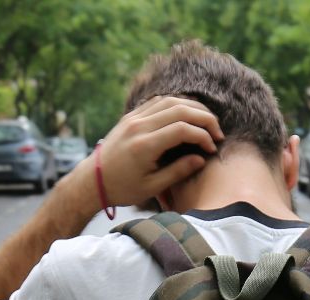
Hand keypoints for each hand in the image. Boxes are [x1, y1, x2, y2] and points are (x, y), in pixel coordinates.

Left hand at [91, 96, 222, 207]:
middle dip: (205, 118)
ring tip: (207, 122)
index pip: (182, 129)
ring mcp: (134, 118)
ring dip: (193, 108)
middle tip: (217, 132)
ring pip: (170, 101)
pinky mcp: (131, 116)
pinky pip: (158, 101)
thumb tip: (201, 158)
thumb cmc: (122, 188)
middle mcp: (139, 126)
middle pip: (180, 109)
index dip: (203, 136)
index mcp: (144, 146)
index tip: (212, 149)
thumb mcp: (152, 187)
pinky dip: (177, 104)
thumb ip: (178, 171)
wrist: (92, 181)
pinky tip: (188, 115)